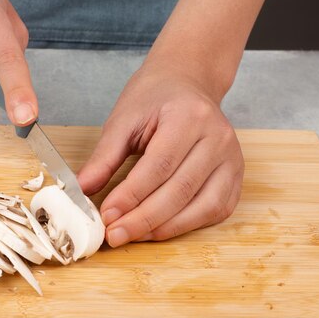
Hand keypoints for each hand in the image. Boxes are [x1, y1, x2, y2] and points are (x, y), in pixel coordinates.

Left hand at [77, 61, 243, 246]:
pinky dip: (188, 225)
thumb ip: (104, 157)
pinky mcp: (236, 176)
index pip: (159, 165)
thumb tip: (82, 190)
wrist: (188, 83)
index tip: (107, 215)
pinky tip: (160, 229)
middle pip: (181, 190)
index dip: (132, 195)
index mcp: (189, 116)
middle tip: (116, 235)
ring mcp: (233, 158)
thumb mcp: (124, 119)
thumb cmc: (156, 98)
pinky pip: (217, 210)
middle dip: (144, 219)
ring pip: (204, 206)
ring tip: (134, 235)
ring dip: (166, 228)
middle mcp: (218, 137)